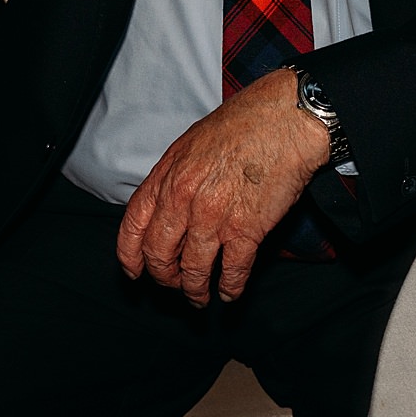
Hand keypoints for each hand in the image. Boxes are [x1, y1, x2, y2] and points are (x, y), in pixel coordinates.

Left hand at [115, 69, 330, 305]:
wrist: (285, 119)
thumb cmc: (242, 124)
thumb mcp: (192, 144)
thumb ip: (174, 176)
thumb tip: (166, 206)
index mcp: (167, 175)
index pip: (134, 225)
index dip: (130, 256)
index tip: (135, 272)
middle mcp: (183, 199)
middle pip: (158, 255)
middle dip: (164, 278)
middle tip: (173, 285)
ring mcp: (214, 217)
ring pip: (193, 271)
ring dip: (194, 291)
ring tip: (199, 298)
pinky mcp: (247, 230)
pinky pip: (232, 272)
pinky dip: (229, 289)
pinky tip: (230, 294)